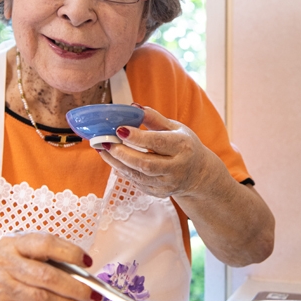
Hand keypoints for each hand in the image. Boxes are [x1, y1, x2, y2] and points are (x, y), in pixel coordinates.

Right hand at [0, 233, 98, 300]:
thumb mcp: (15, 254)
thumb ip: (43, 258)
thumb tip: (81, 272)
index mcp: (13, 244)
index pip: (46, 244)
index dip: (70, 252)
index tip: (87, 263)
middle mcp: (5, 264)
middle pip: (47, 276)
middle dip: (76, 287)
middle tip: (94, 294)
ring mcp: (0, 288)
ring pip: (43, 298)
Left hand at [97, 106, 215, 199]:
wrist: (197, 173)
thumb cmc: (183, 145)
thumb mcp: (175, 127)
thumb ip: (154, 118)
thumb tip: (133, 107)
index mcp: (182, 146)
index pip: (158, 142)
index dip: (137, 137)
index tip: (119, 130)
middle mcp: (176, 167)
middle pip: (145, 164)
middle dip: (122, 154)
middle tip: (106, 143)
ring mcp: (168, 183)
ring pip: (138, 176)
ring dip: (117, 164)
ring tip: (103, 151)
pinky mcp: (159, 193)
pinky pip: (137, 183)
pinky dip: (124, 172)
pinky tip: (115, 161)